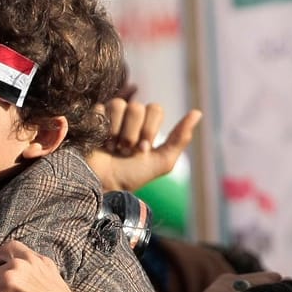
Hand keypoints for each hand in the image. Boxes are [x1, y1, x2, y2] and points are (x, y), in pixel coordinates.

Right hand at [82, 92, 203, 191]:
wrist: (105, 185)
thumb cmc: (132, 176)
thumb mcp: (162, 161)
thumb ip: (179, 138)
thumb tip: (198, 112)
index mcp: (147, 125)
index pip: (155, 109)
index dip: (150, 129)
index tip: (143, 151)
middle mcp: (130, 117)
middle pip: (138, 107)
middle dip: (133, 134)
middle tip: (126, 151)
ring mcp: (111, 115)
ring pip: (120, 105)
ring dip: (118, 132)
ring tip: (113, 148)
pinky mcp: (93, 117)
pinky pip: (102, 109)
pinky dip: (103, 129)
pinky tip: (100, 142)